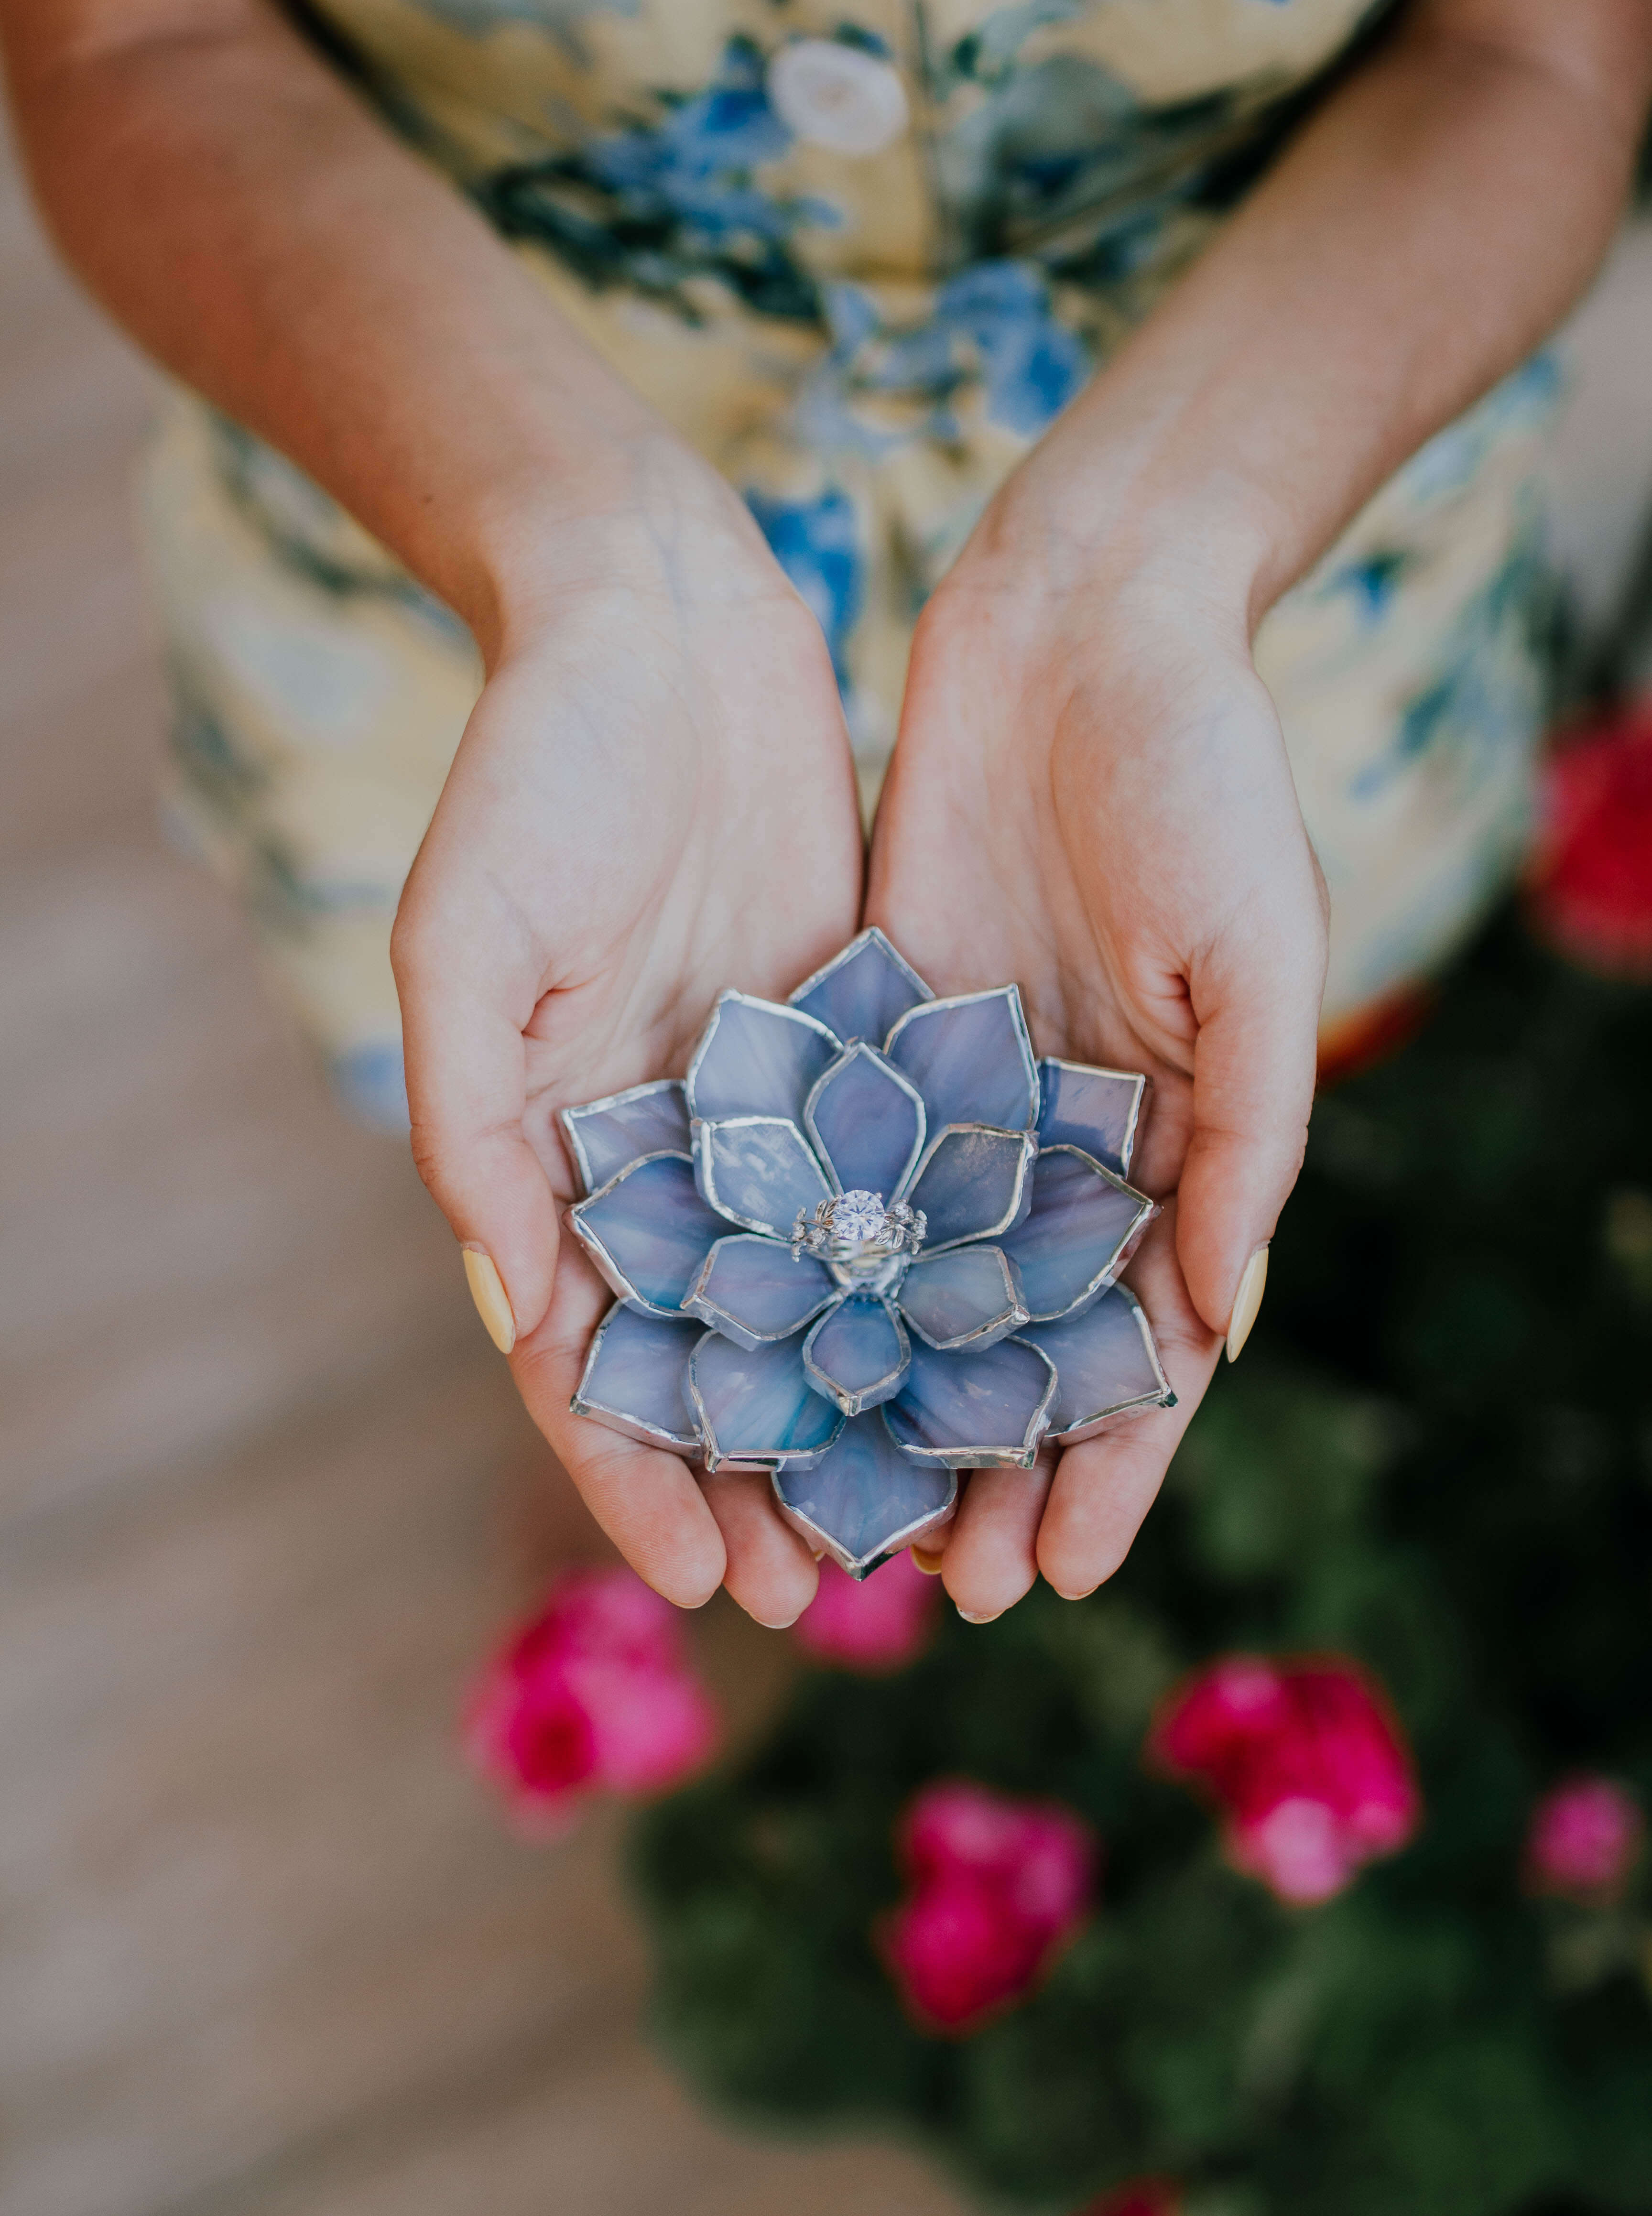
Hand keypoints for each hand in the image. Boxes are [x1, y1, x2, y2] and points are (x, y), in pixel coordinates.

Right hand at [393, 437, 862, 1624]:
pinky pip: (901, 1179)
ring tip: (933, 1516)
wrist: (653, 612)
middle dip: (772, 1476)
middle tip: (841, 1593)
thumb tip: (517, 1310)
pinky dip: (936, 1269)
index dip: (646, 1476)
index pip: (598, 1357)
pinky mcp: (857, 1036)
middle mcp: (667, 1146)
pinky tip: (995, 1351)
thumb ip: (476, 1130)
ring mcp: (766, 1098)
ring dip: (867, 1404)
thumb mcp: (464, 942)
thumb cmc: (532, 768)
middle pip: (720, 1352)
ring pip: (824, 1288)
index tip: (712, 1583)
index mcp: (556, 1148)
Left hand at [867, 480, 1326, 1620]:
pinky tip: (765, 1355)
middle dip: (989, 1467)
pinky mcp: (874, 1032)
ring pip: (918, 1283)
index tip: (1067, 1577)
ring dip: (886, 1402)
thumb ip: (1242, 1136)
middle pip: (1020, 1343)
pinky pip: (838, 1173)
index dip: (1110, 1465)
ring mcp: (964, 1094)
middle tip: (939, 1593)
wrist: (1087, 622)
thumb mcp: (1254, 955)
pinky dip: (810, 1267)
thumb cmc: (1204, 776)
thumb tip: (1218, 1318)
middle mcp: (1064, 1139)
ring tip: (842, 1514)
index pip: (1140, 1343)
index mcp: (1174, 1138)